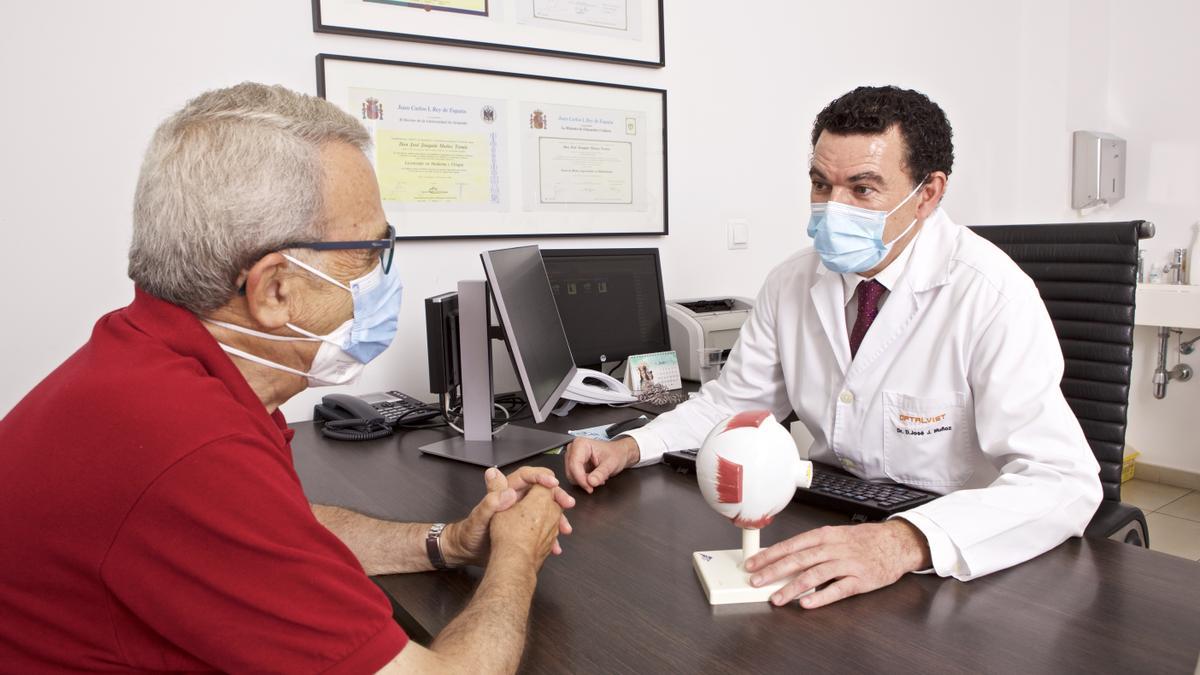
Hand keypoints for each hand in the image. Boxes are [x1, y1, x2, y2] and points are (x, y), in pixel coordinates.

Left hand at [444, 466, 574, 565]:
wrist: (467, 553)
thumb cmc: (469, 534)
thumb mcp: (479, 518)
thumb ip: (491, 503)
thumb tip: (509, 491)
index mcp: (504, 491)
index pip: (526, 476)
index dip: (541, 477)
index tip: (552, 483)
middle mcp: (515, 499)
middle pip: (541, 491)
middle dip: (556, 496)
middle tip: (567, 503)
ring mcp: (521, 514)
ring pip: (545, 510)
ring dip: (558, 517)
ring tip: (566, 528)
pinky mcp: (524, 528)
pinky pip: (542, 527)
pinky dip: (551, 535)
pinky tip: (556, 546)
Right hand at [564, 436, 639, 493]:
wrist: (620, 454)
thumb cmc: (616, 453)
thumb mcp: (611, 464)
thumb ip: (601, 473)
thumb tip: (591, 482)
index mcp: (581, 444)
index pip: (574, 464)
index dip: (581, 478)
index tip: (590, 487)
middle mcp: (574, 449)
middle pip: (571, 471)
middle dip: (583, 480)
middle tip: (597, 482)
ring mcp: (573, 456)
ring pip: (571, 475)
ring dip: (584, 481)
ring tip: (597, 478)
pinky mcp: (574, 464)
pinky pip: (574, 477)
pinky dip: (584, 481)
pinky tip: (594, 477)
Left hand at [744, 520, 930, 608]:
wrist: (896, 543)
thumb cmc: (863, 541)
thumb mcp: (835, 536)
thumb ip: (811, 547)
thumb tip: (782, 557)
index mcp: (824, 535)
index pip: (791, 545)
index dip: (770, 555)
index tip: (753, 564)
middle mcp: (833, 548)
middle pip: (799, 559)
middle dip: (774, 571)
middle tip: (757, 581)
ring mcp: (847, 564)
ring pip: (815, 575)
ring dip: (793, 587)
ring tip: (776, 598)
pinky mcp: (860, 580)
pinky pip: (838, 590)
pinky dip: (821, 597)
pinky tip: (806, 603)